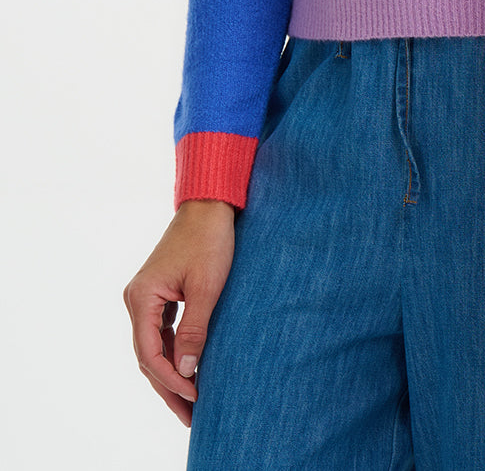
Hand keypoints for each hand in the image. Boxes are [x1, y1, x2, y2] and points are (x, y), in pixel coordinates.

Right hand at [123, 199, 235, 426]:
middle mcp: (136, 299)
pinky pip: (161, 332)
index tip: (195, 397)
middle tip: (190, 417)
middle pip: (147, 355)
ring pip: (154, 347)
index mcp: (142, 297)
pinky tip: (189, 370)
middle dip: (168, 386)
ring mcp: (146, 297)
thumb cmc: (210, 240)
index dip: (171, 380)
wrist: (209, 205)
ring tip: (191, 402)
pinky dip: (173, 353)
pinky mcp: (159, 294)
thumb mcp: (207, 287)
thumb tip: (186, 371)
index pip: (149, 353)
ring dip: (171, 373)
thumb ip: (194, 330)